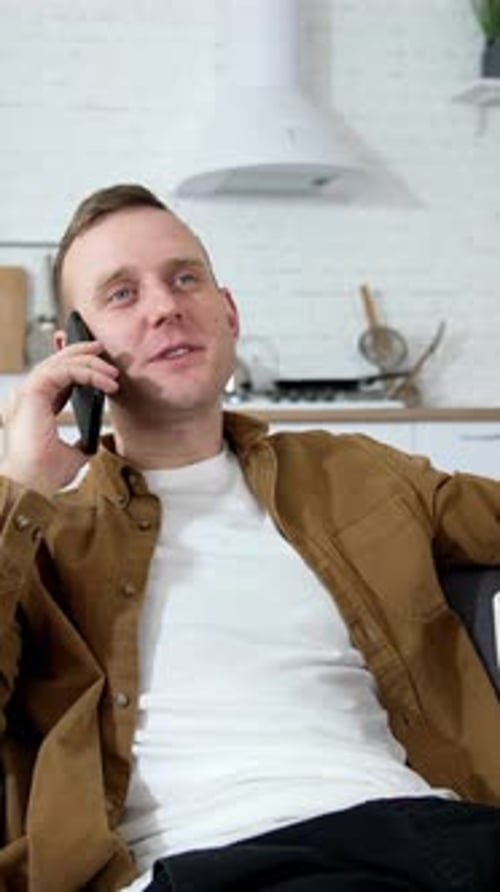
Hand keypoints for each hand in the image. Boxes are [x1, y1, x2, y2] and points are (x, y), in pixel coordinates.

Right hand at [0, 341, 119, 497]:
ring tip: (112, 373)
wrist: (34, 486)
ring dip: (89, 363)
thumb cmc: (46, 475)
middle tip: (102, 350)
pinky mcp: (32, 392)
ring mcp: (27, 393)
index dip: (73, 364)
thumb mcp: (72, 455)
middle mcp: (27, 398)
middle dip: (80, 353)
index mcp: (32, 409)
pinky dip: (86, 372)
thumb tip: (92, 440)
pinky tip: (105, 381)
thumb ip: (79, 443)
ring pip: (59, 363)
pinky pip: (62, 370)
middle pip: (54, 363)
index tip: (96, 358)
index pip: (53, 377)